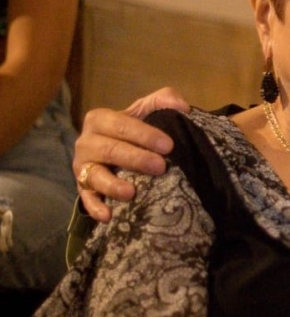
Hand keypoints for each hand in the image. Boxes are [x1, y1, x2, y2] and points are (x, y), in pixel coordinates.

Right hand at [74, 87, 189, 221]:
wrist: (121, 151)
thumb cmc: (135, 129)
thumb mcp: (147, 110)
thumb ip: (163, 100)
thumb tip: (181, 106)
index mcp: (99, 119)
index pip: (120, 125)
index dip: (144, 134)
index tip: (168, 145)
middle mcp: (86, 142)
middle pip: (109, 150)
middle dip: (135, 159)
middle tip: (160, 167)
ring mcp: (82, 167)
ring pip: (94, 175)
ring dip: (113, 185)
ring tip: (132, 193)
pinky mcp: (83, 188)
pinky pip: (86, 199)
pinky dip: (95, 208)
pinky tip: (108, 216)